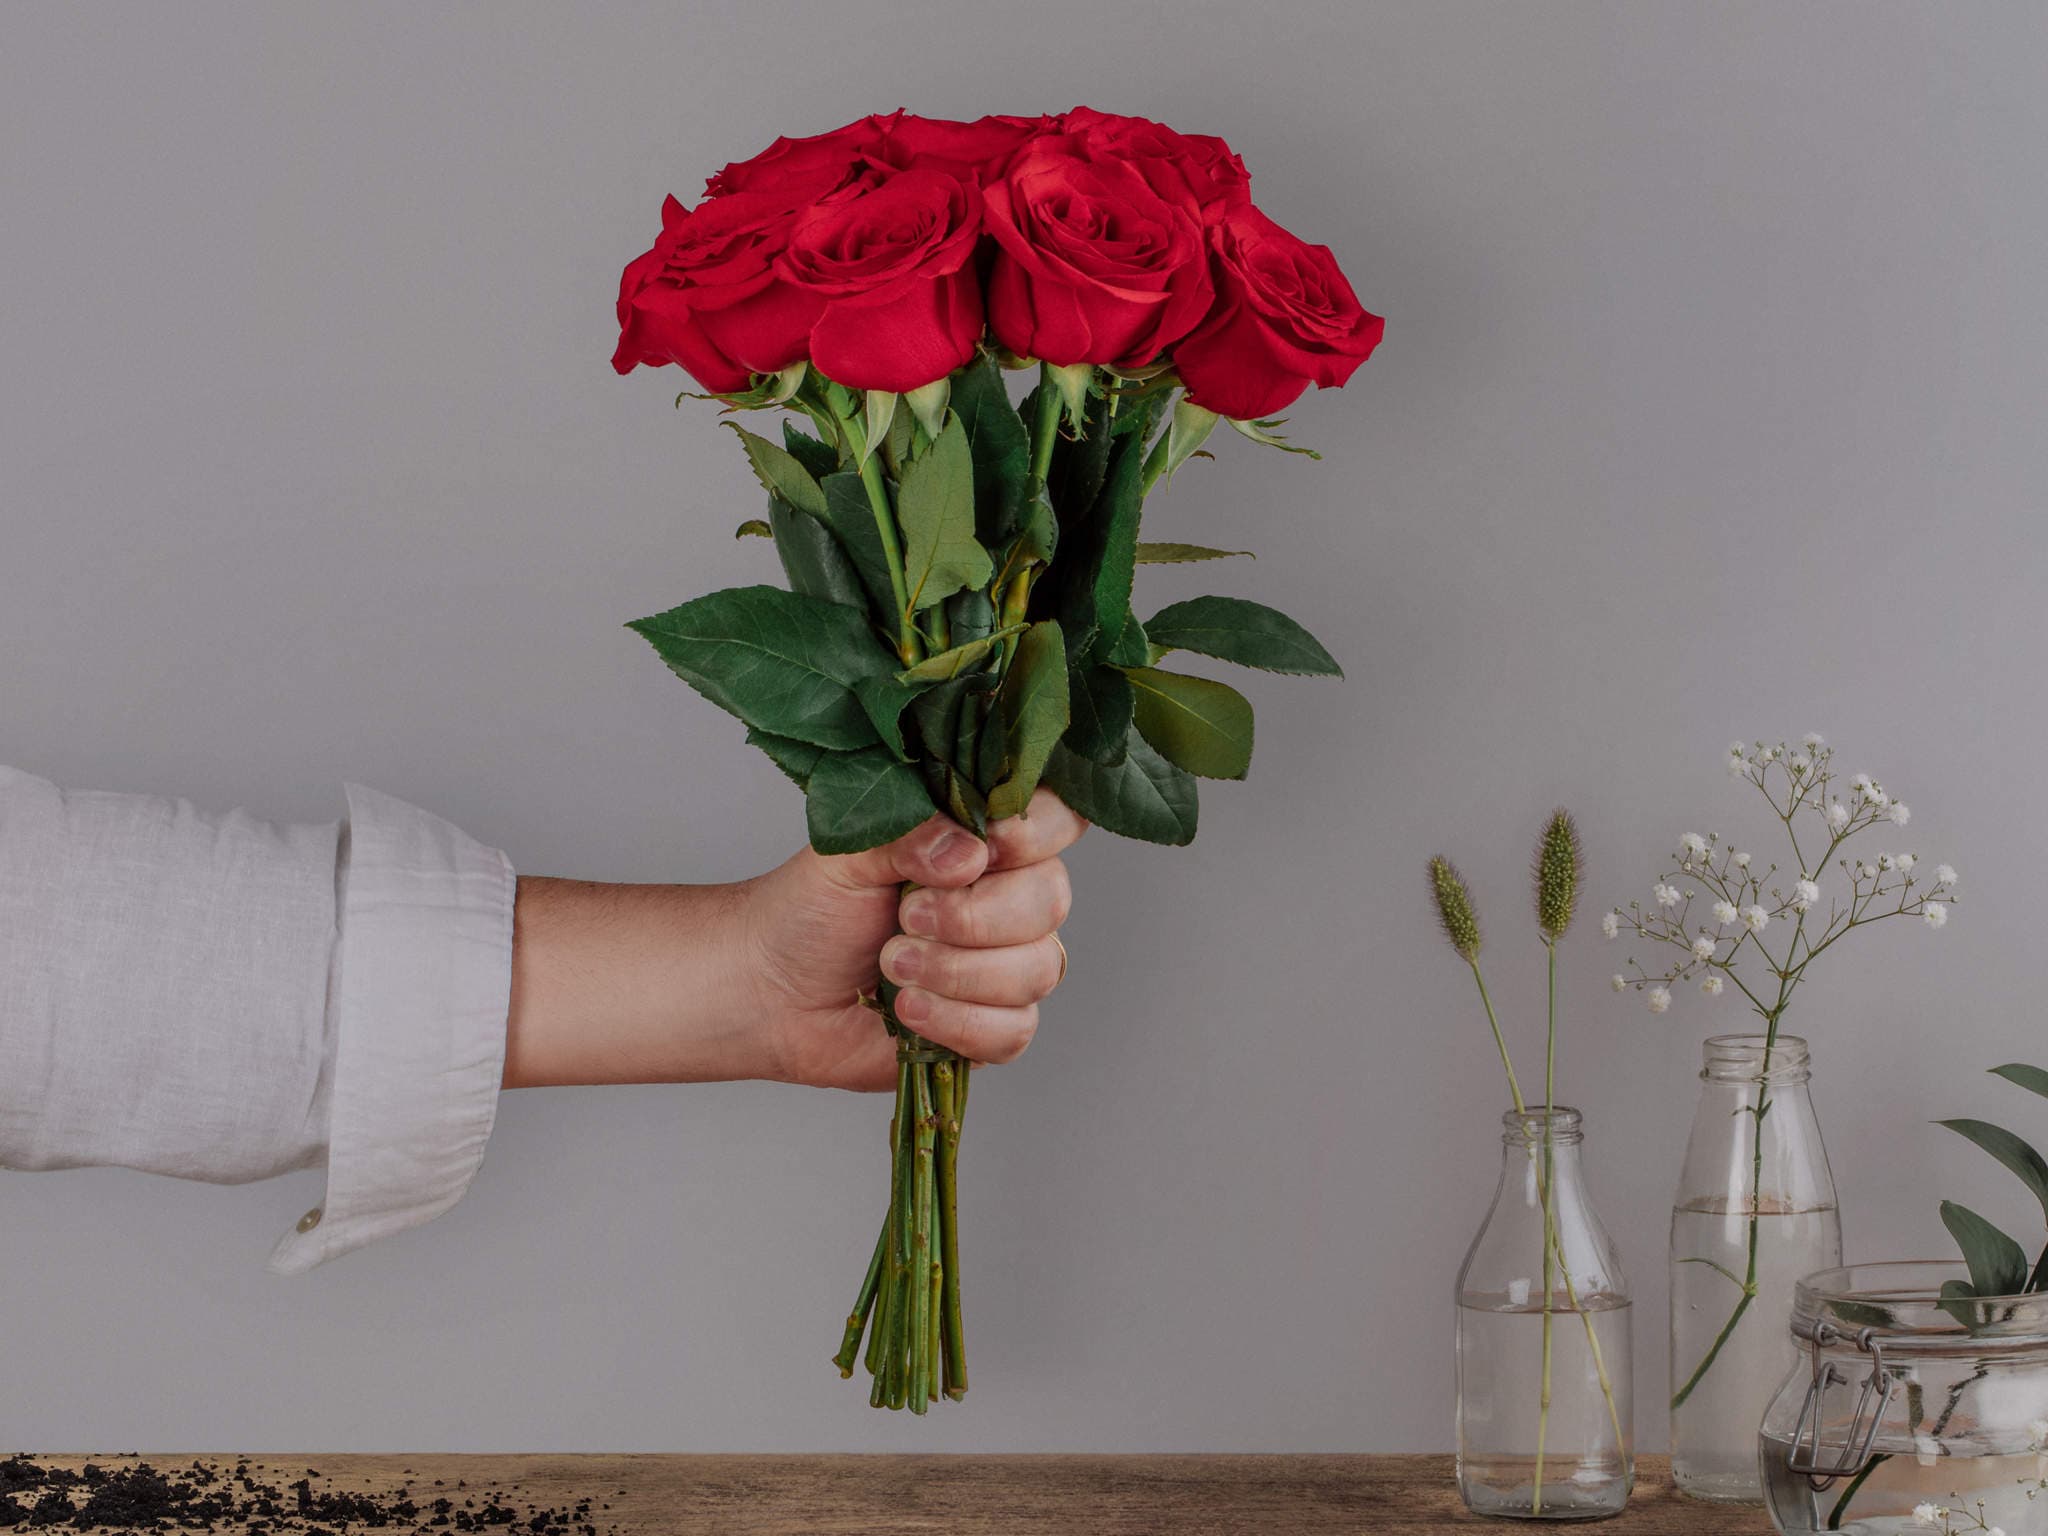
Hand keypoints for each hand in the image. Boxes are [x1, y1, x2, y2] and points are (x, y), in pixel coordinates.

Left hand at [738, 789, 1085, 1090]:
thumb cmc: (809, 910)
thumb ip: (911, 836)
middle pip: (1051, 901)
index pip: (1058, 821)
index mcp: (984, 844)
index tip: (984, 850)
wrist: (769, 989)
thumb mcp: (848, 852)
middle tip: (905, 917)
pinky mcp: (989, 1028)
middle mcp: (1007, 901)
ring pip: (1037, 970)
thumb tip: (970, 854)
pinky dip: (957, 1022)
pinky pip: (1013, 1030)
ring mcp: (1004, 967)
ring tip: (892, 965)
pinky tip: (908, 1011)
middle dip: (973, 917)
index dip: (1035, 834)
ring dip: (956, 972)